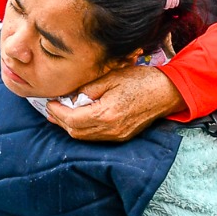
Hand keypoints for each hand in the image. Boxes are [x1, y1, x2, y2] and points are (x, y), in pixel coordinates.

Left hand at [46, 65, 181, 140]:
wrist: (166, 92)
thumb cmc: (140, 81)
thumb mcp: (111, 78)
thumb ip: (88, 89)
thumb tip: (71, 97)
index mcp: (105, 114)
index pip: (72, 119)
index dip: (57, 112)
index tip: (50, 103)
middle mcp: (110, 129)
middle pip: (76, 132)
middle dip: (60, 121)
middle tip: (51, 109)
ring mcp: (117, 135)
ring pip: (85, 137)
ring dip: (70, 127)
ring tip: (60, 115)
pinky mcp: (122, 136)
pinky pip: (97, 137)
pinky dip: (84, 129)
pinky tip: (79, 118)